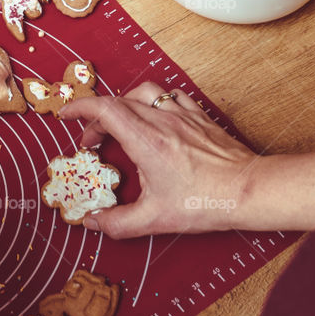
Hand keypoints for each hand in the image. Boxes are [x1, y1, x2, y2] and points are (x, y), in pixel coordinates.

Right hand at [59, 83, 255, 236]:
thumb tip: (92, 222)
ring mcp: (182, 115)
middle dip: (97, 118)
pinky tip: (156, 117)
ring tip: (122, 124)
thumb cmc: (205, 202)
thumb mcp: (154, 219)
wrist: (248, 191)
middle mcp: (161, 120)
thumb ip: (117, 222)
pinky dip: (155, 102)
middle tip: (93, 141)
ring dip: (125, 104)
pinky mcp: (200, 117)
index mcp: (145, 139)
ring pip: (144, 93)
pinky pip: (171, 96)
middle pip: (118, 102)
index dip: (79, 108)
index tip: (66, 116)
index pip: (103, 109)